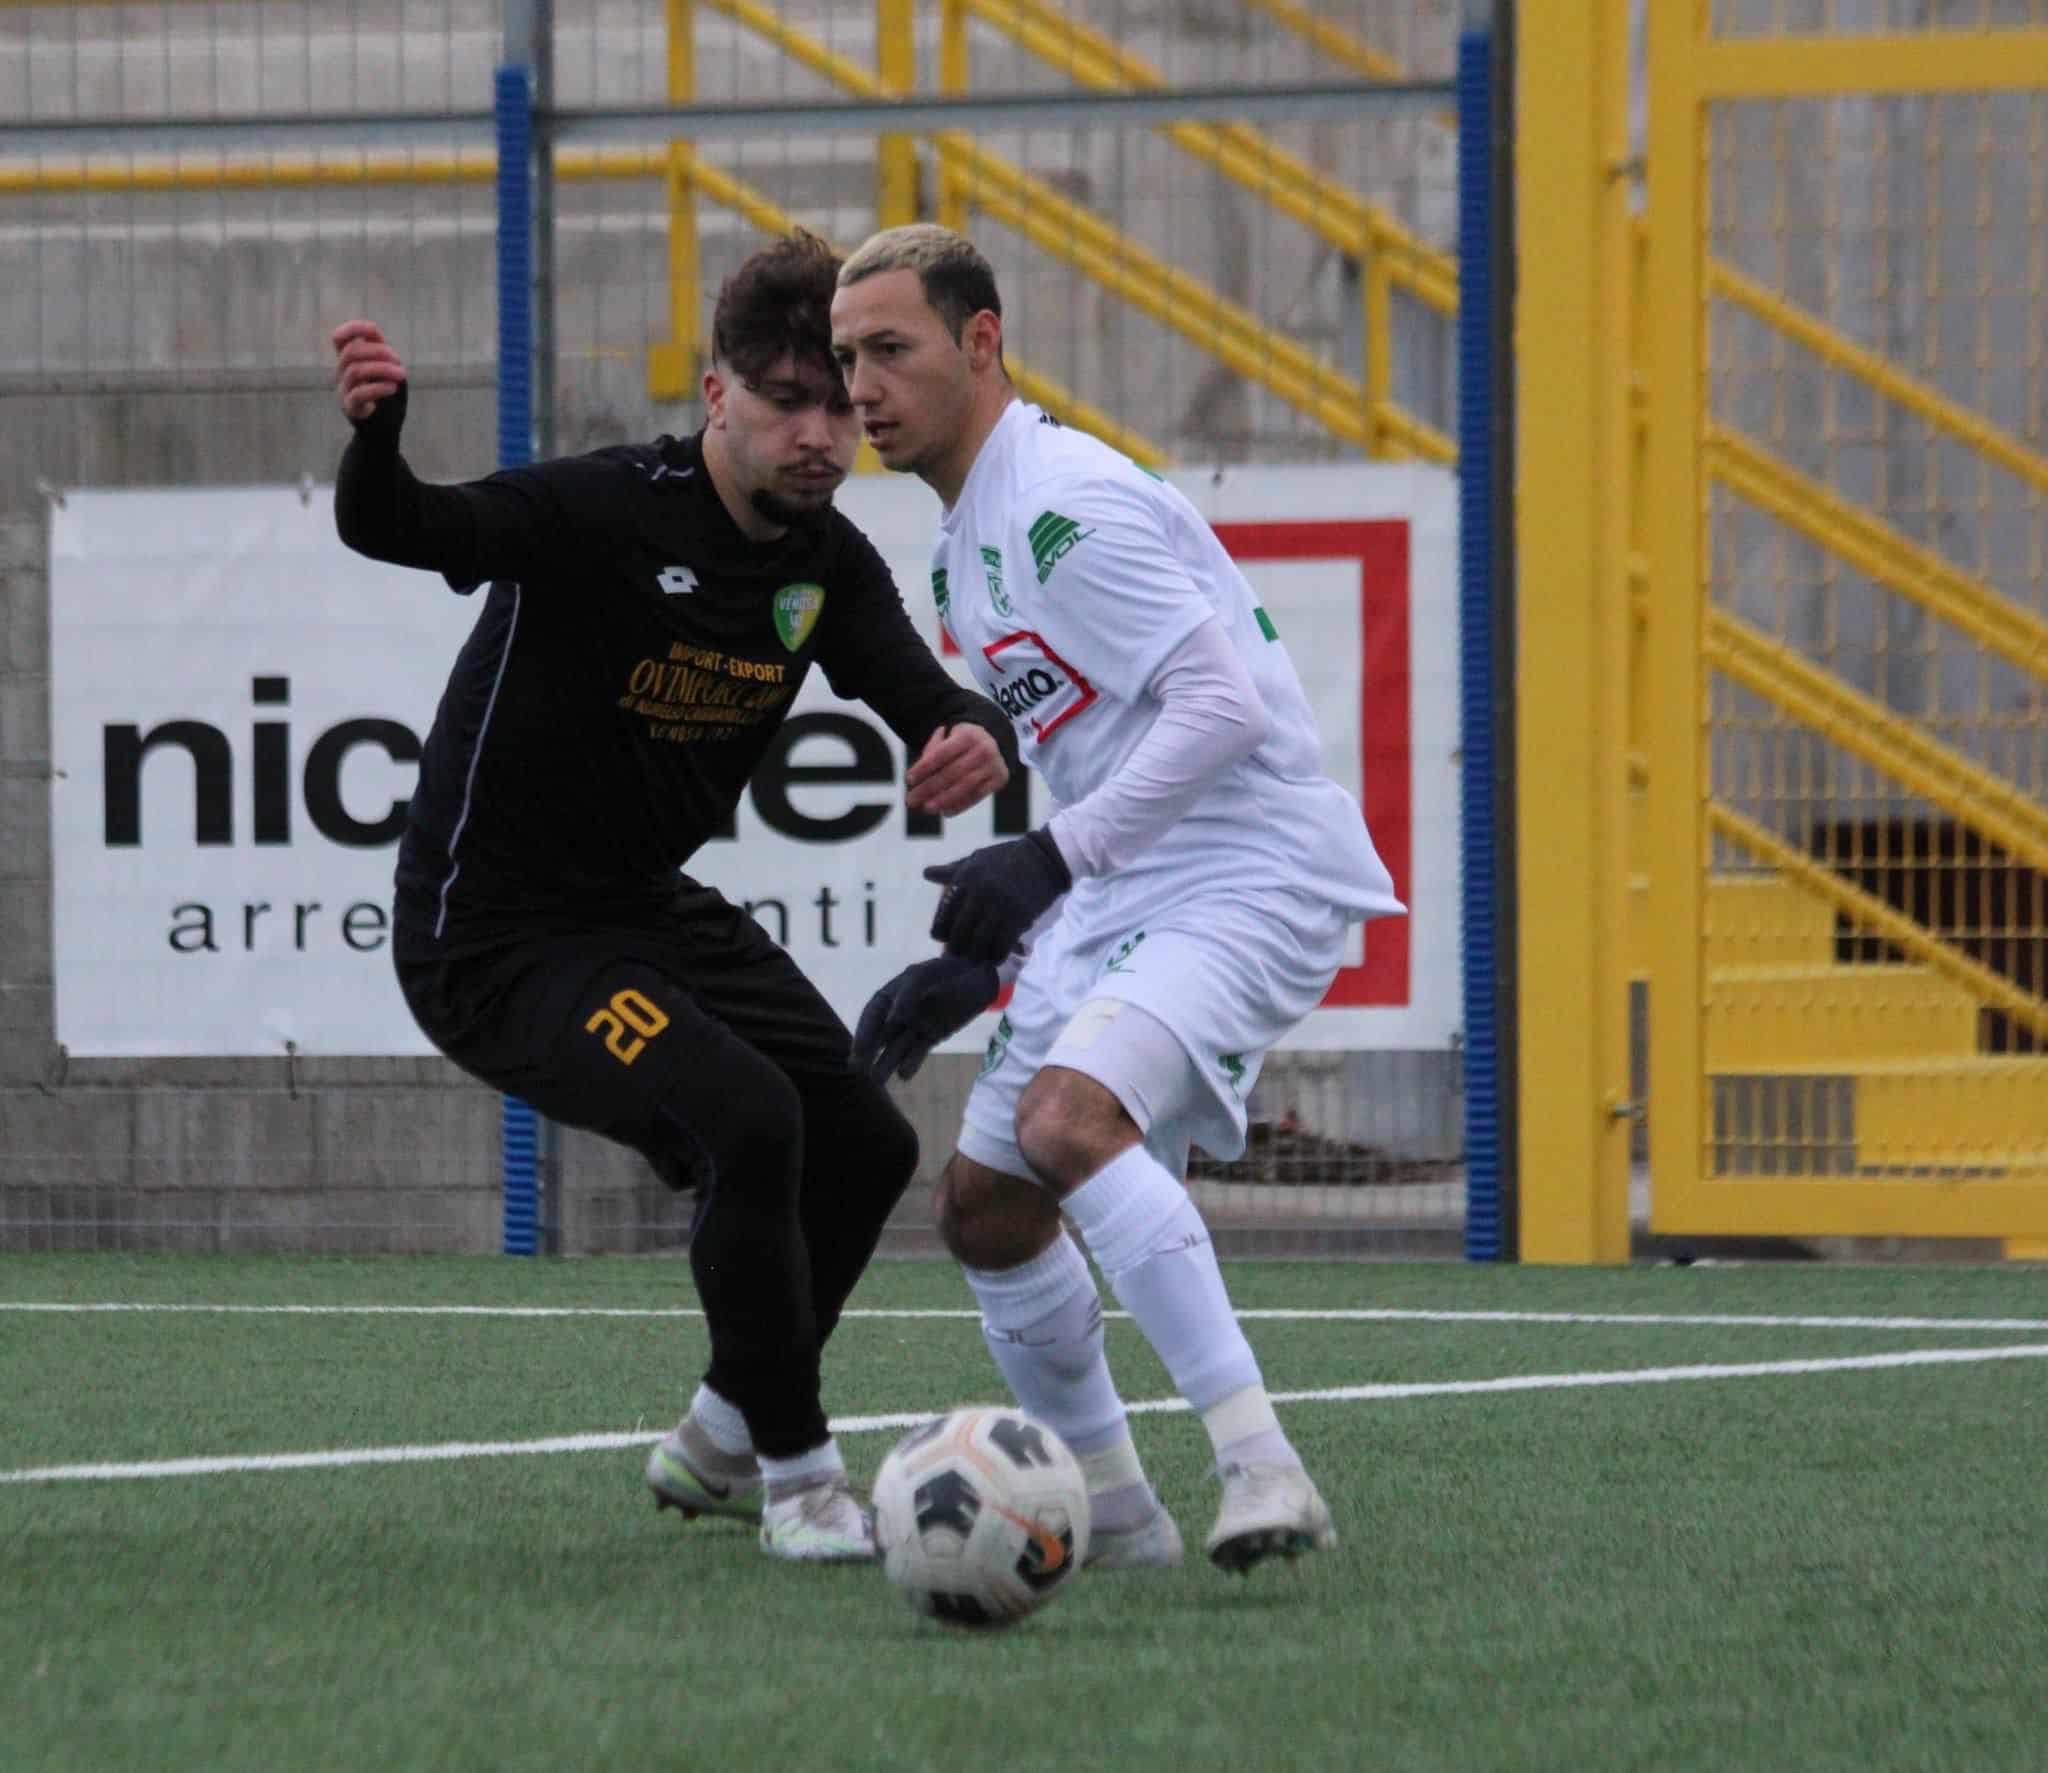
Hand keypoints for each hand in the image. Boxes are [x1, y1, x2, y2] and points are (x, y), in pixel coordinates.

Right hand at [331, 320, 407, 424]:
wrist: (384, 431)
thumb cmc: (387, 398)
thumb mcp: (388, 372)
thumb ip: (383, 354)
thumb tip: (379, 340)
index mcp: (350, 362)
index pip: (339, 338)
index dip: (353, 329)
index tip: (374, 330)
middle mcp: (342, 373)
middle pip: (351, 352)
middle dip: (378, 352)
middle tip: (399, 362)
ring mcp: (343, 390)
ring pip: (355, 371)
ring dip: (382, 369)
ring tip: (401, 374)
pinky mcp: (350, 408)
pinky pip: (358, 394)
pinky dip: (377, 388)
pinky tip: (392, 388)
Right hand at [851, 953, 1001, 1081]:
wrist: (977, 974)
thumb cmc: (946, 971)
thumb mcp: (923, 976)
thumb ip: (906, 995)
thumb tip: (892, 1019)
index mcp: (892, 994)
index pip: (872, 1015)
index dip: (863, 1033)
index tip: (857, 1051)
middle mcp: (900, 1012)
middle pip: (880, 1035)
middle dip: (868, 1053)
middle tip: (857, 1070)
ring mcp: (915, 1025)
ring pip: (897, 1047)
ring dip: (886, 1063)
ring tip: (876, 1080)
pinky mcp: (933, 1035)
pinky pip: (918, 1051)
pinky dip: (911, 1063)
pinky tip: (904, 1075)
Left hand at [906, 724, 1007, 816]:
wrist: (992, 741)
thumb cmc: (960, 742)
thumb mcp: (946, 738)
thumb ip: (931, 753)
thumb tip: (917, 779)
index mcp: (968, 735)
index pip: (941, 754)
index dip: (924, 768)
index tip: (908, 780)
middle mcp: (984, 749)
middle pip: (952, 772)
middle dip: (929, 788)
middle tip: (911, 800)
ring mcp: (994, 765)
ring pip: (965, 786)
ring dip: (943, 799)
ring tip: (926, 808)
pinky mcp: (999, 779)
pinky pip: (977, 796)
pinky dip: (959, 805)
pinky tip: (944, 811)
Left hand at [924, 829, 1070, 966]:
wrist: (1045, 857)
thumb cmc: (1008, 858)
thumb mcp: (978, 859)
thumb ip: (952, 871)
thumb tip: (925, 873)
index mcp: (965, 877)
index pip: (944, 915)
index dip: (941, 932)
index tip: (944, 939)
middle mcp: (979, 892)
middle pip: (959, 932)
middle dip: (958, 948)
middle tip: (960, 955)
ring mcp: (999, 905)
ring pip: (980, 942)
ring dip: (977, 955)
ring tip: (978, 959)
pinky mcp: (1019, 916)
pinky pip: (1002, 945)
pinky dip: (997, 955)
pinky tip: (996, 957)